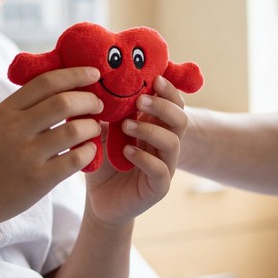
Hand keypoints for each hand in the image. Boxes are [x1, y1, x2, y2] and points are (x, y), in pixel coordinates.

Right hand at [0, 66, 103, 229]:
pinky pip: (75, 159)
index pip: (46, 82)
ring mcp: (27, 155)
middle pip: (63, 102)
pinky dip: (89, 151)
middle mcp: (15, 129)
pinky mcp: (38, 179)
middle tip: (98, 105)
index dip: (75, 75)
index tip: (94, 74)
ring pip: (74, 130)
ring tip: (94, 128)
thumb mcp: (0, 122)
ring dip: (92, 126)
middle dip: (89, 100)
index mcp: (7, 110)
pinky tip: (89, 150)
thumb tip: (67, 84)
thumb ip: (27, 105)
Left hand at [84, 74, 188, 226]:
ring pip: (173, 143)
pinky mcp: (158, 188)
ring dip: (150, 129)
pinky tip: (126, 152)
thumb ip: (108, 112)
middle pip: (180, 119)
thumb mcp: (103, 131)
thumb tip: (97, 84)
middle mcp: (166, 145)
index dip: (168, 91)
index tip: (154, 78)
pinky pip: (160, 170)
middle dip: (162, 106)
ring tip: (126, 125)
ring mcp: (165, 167)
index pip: (174, 105)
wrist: (99, 200)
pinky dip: (144, 158)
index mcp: (158, 127)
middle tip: (139, 100)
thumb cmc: (104, 161)